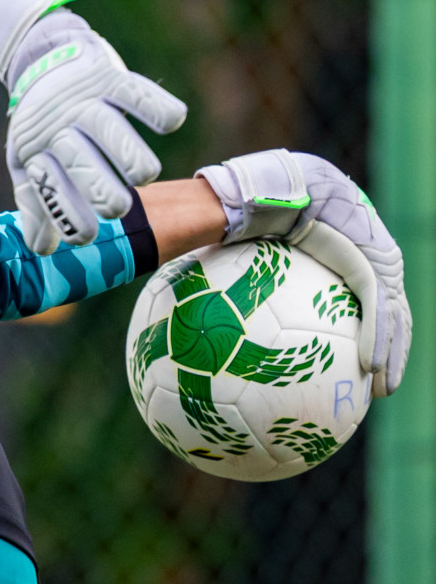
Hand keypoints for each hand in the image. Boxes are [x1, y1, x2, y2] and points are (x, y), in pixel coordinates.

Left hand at [0, 0, 187, 253]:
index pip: (53, 196)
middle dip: (106, 197)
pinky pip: (140, 94)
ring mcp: (86, 102)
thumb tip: (45, 251)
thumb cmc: (41, 126)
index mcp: (35, 152)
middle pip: (86, 170)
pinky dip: (160, 109)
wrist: (40, 58)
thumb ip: (36, 203)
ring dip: (134, 163)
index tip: (86, 236)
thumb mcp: (27, 161)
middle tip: (117, 207)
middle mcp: (60, 128)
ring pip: (115, 136)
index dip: (72, 222)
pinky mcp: (110, 77)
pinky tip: (170, 122)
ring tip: (141, 176)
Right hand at [196, 149, 410, 396]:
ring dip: (390, 353)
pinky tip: (372, 371)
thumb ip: (233, 272)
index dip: (360, 319)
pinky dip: (379, 340)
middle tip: (375, 381)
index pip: (355, 282)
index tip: (350, 353)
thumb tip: (193, 308)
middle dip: (387, 343)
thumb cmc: (231, 217)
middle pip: (381, 301)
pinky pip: (378, 309)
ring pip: (389, 311)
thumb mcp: (232, 248)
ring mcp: (369, 249)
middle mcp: (358, 241)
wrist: (253, 194)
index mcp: (330, 236)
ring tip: (381, 389)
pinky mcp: (370, 260)